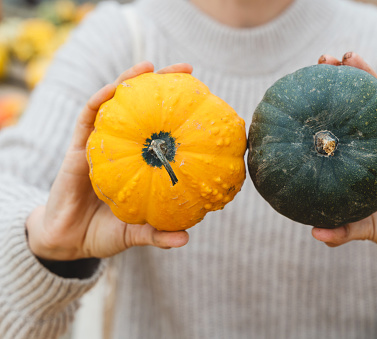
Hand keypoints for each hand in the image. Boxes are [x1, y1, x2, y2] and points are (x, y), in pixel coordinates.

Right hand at [26, 61, 192, 260]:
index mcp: (138, 165)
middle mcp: (121, 149)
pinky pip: (87, 118)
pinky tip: (115, 88)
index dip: (179, 113)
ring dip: (129, 81)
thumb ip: (157, 234)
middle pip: (142, 110)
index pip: (161, 130)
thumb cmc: (104, 233)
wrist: (68, 241)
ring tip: (149, 65)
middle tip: (185, 69)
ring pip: (114, 106)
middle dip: (161, 85)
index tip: (202, 99)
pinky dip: (100, 100)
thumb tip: (186, 239)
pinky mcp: (77, 147)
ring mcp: (100, 145)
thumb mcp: (136, 232)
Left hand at [313, 53, 376, 276]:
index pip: (342, 126)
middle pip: (360, 107)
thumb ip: (342, 229)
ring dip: (371, 78)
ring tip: (353, 57)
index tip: (306, 87)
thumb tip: (314, 232)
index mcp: (362, 160)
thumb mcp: (364, 227)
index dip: (327, 106)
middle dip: (345, 80)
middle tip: (325, 60)